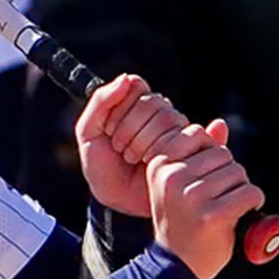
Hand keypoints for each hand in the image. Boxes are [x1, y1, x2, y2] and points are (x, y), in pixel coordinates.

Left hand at [75, 74, 194, 216]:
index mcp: (135, 104)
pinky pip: (187, 135)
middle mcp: (158, 113)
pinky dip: (163, 151)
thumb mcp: (88, 134)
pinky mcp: (190, 147)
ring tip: (133, 160)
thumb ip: (100, 101)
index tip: (108, 132)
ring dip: (143, 143)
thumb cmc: (101, 168)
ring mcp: (176, 129)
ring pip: (168, 118)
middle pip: (153, 103)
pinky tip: (154, 161)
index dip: (121, 109)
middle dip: (129, 130)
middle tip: (120, 151)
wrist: (117, 200)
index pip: (136, 86)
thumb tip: (127, 78)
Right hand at [146, 121, 265, 278]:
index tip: (201, 179)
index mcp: (159, 165)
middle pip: (223, 155)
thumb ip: (198, 154)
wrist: (177, 265)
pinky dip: (253, 203)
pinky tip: (238, 215)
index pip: (199, 135)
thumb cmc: (182, 220)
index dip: (210, 156)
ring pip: (238, 173)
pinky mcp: (212, 215)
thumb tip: (220, 124)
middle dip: (228, 175)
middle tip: (215, 198)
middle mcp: (172, 177)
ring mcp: (191, 196)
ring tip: (223, 208)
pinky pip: (251, 193)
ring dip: (240, 190)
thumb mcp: (179, 184)